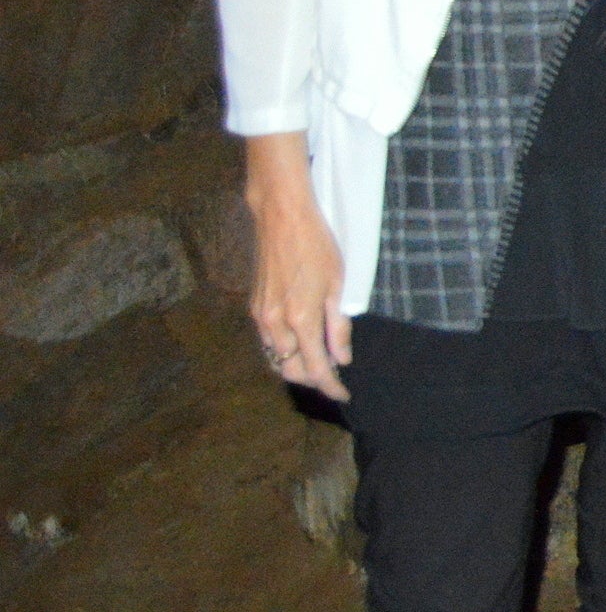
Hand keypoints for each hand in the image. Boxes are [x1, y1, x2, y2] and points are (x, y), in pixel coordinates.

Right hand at [243, 132, 351, 401]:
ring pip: (276, 357)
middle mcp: (275, 324)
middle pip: (290, 370)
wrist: (282, 217)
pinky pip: (267, 341)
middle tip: (334, 375)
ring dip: (296, 365)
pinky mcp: (254, 306)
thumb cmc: (317, 246)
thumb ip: (338, 326)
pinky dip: (284, 350)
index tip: (343, 394)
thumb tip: (341, 358)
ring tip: (321, 360)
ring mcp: (260, 316)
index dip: (330, 386)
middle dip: (311, 379)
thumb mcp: (339, 285)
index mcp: (301, 320)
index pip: (315, 368)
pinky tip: (302, 343)